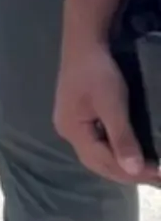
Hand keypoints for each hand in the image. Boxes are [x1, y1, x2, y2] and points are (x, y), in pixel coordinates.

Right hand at [54, 30, 158, 185]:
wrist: (85, 40)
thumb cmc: (97, 70)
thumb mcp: (112, 103)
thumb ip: (122, 137)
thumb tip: (134, 170)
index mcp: (73, 131)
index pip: (104, 162)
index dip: (132, 173)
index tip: (159, 176)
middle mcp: (68, 132)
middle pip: (99, 163)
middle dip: (128, 174)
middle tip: (158, 179)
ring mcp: (72, 124)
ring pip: (98, 156)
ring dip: (122, 167)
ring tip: (147, 173)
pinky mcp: (79, 116)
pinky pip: (98, 144)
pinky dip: (116, 154)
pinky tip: (129, 156)